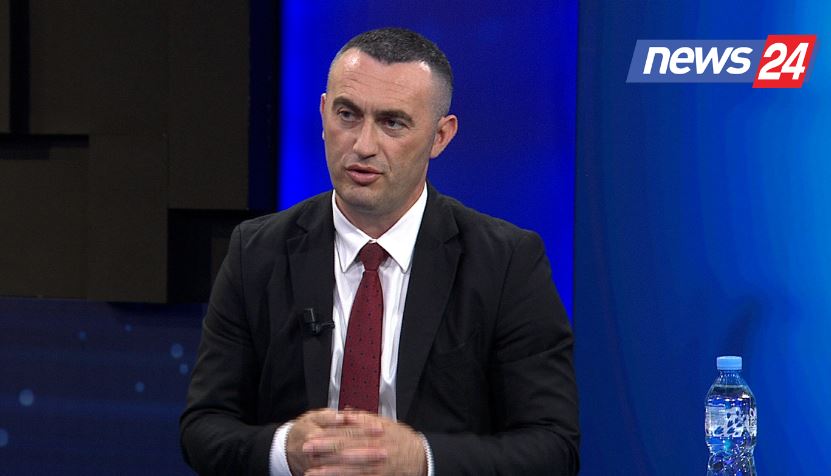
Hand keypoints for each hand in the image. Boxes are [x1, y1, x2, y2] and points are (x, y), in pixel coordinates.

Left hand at [302, 410, 426, 475]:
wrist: (421, 456)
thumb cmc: (400, 439)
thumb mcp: (384, 423)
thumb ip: (363, 418)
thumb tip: (344, 412)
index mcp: (375, 431)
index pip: (347, 431)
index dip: (328, 434)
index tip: (311, 435)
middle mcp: (375, 447)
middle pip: (346, 448)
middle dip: (324, 450)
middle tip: (305, 449)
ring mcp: (377, 464)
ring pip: (350, 468)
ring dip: (329, 471)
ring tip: (311, 472)